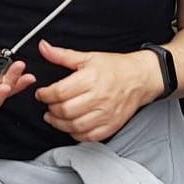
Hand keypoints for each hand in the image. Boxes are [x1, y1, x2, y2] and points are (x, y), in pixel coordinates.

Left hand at [34, 41, 162, 142]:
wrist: (141, 78)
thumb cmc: (115, 67)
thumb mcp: (88, 57)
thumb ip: (62, 55)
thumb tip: (43, 47)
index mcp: (91, 78)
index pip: (60, 92)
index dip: (45, 94)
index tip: (41, 93)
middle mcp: (99, 97)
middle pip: (65, 110)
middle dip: (51, 109)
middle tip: (48, 105)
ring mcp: (106, 114)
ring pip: (75, 126)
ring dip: (60, 124)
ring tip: (55, 117)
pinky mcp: (112, 125)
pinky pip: (89, 136)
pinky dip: (76, 134)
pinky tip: (71, 126)